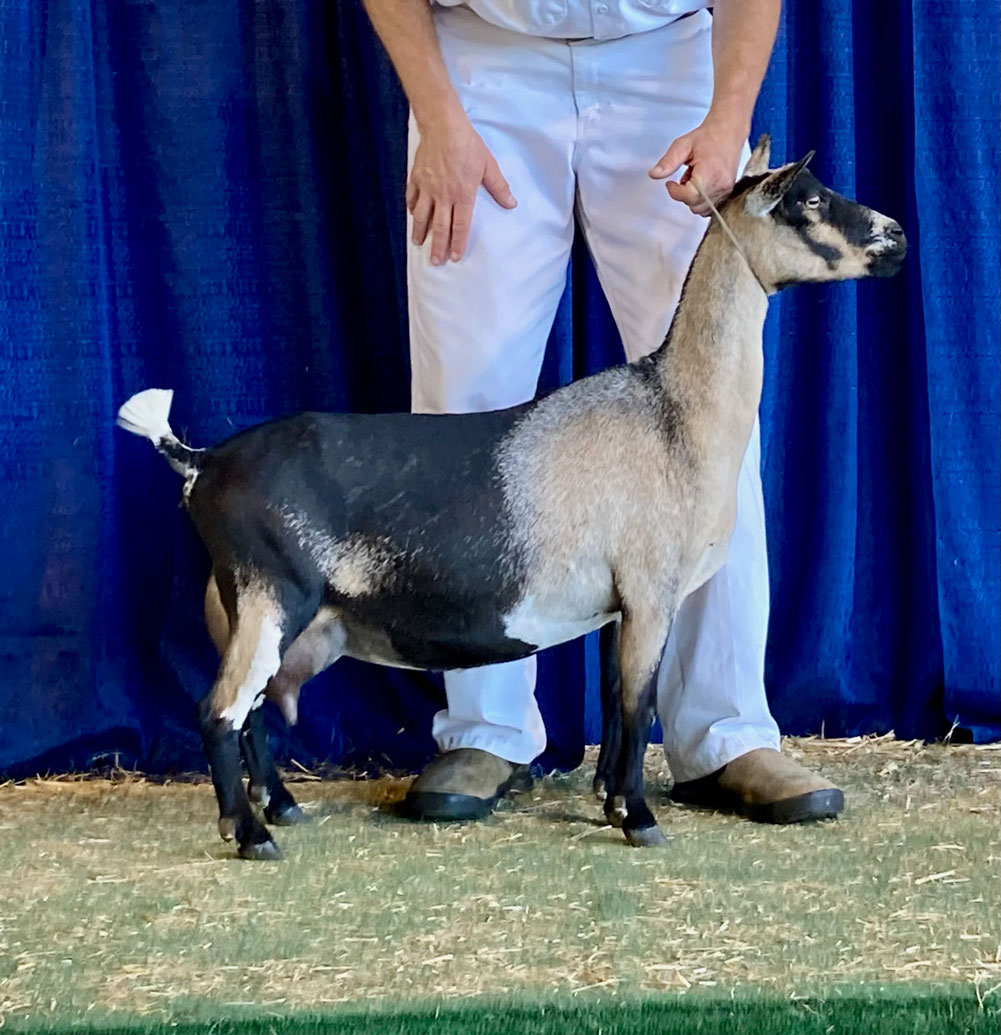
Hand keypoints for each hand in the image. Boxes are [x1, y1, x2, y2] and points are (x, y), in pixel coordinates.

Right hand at [407, 106, 516, 264]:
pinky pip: (412, 198)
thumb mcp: (488, 165)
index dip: (458, 243)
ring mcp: (427, 188)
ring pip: (421, 216)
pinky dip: (411, 209)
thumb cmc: (468, 144)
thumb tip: (511, 204)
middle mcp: (443, 196)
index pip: (460, 226)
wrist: (443, 125)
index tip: (454, 257)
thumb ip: (498, 187)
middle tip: (435, 262)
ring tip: (418, 243)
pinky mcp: (416, 178)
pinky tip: (411, 216)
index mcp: (463, 195)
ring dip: (420, 232)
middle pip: (439, 227)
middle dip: (437, 246)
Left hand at [648, 115, 747, 215]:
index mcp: (710, 172)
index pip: (690, 195)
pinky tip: (701, 184)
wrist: (728, 131)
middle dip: (684, 194)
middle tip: (684, 177)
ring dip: (692, 197)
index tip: (671, 183)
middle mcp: (720, 184)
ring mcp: (726, 190)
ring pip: (701, 209)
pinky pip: (709, 206)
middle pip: (694, 204)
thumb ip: (668, 161)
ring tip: (693, 178)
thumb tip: (654, 174)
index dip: (676, 192)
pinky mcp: (728, 192)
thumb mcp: (682, 145)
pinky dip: (701, 199)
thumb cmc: (708, 137)